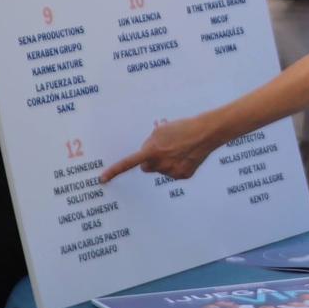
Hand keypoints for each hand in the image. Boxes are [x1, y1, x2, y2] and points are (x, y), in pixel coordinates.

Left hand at [100, 116, 219, 184]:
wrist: (207, 132)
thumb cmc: (183, 127)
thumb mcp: (162, 130)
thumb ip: (150, 141)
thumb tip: (146, 152)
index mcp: (153, 151)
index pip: (129, 163)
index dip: (114, 171)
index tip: (102, 179)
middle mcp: (160, 164)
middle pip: (146, 167)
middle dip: (150, 160)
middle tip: (162, 149)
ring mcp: (172, 172)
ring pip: (161, 170)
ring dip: (165, 162)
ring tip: (179, 149)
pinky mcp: (183, 175)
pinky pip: (174, 173)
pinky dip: (178, 166)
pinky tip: (186, 156)